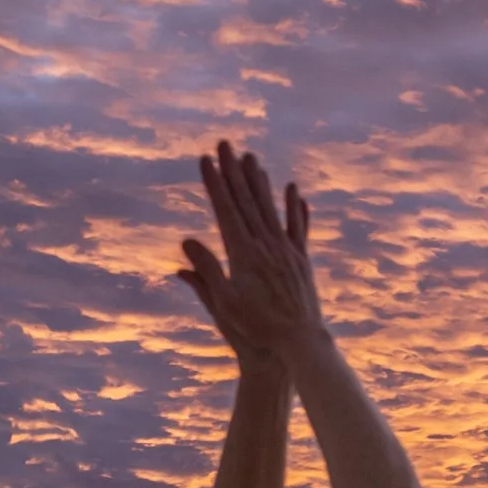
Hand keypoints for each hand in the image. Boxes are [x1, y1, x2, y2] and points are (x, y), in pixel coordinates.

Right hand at [176, 145, 323, 367]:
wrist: (299, 342)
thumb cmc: (256, 328)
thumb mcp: (224, 304)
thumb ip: (206, 273)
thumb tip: (186, 244)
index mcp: (244, 254)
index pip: (226, 210)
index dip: (215, 183)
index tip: (205, 160)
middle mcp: (267, 246)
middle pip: (247, 201)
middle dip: (233, 171)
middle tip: (225, 145)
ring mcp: (286, 251)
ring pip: (271, 208)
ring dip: (260, 182)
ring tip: (252, 159)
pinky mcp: (301, 260)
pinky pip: (297, 228)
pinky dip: (294, 208)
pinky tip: (293, 190)